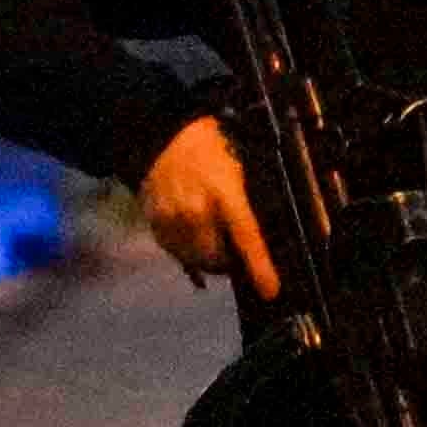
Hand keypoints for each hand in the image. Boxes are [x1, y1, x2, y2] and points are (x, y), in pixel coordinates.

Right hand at [140, 114, 281, 298]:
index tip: (270, 290)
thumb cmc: (208, 149)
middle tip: (236, 255)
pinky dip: (189, 253)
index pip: (246, 237)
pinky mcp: (156, 225)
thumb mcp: (237, 168)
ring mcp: (173, 221)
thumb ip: (247, 202)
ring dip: (209, 260)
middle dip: (230, 262)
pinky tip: (195, 239)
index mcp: (224, 193)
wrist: (163, 136)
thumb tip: (263, 235)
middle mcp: (196, 211)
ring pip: (197, 261)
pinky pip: (177, 253)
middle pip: (218, 259)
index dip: (259, 267)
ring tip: (215, 245)